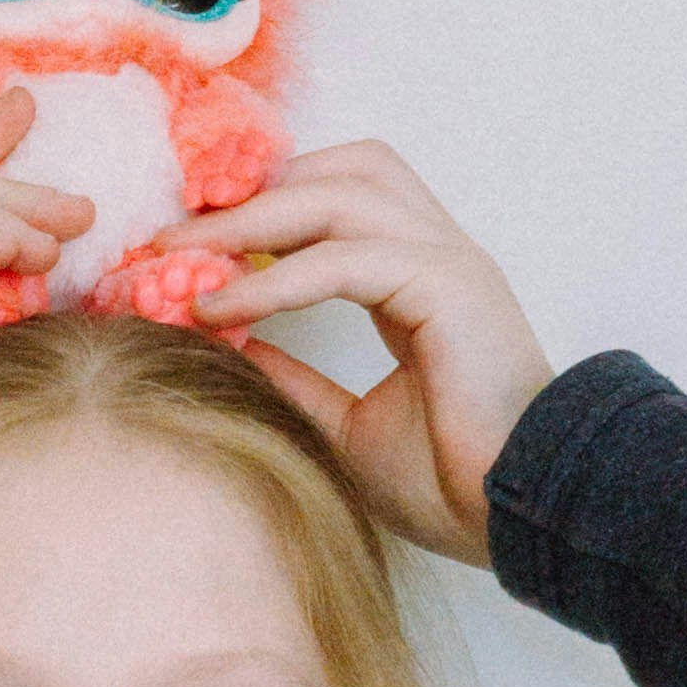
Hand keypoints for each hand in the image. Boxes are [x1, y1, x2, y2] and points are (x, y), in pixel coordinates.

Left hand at [187, 137, 552, 562]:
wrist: (518, 516)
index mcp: (420, 278)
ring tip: (179, 254)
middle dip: (251, 190)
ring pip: (342, 193)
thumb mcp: (343, 424)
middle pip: (342, 171)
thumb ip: (292, 377)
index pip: (342, 197)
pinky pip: (346, 258)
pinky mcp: (451, 286)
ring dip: (251, 218)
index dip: (266, 203)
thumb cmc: (451, 483)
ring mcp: (450, 262)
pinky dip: (276, 277)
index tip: (187, 237)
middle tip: (169, 231)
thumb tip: (229, 344)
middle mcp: (438, 254)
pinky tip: (222, 307)